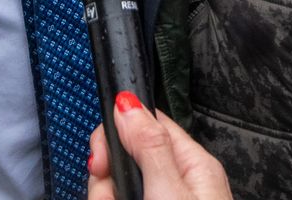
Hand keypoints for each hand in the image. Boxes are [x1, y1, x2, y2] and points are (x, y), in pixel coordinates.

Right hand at [87, 93, 231, 199]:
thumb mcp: (169, 190)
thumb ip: (149, 146)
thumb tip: (128, 102)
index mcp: (193, 163)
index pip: (146, 123)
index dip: (115, 134)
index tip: (99, 160)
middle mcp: (180, 181)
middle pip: (126, 155)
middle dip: (108, 175)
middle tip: (110, 196)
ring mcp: (164, 198)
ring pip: (118, 182)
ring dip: (105, 195)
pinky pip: (119, 198)